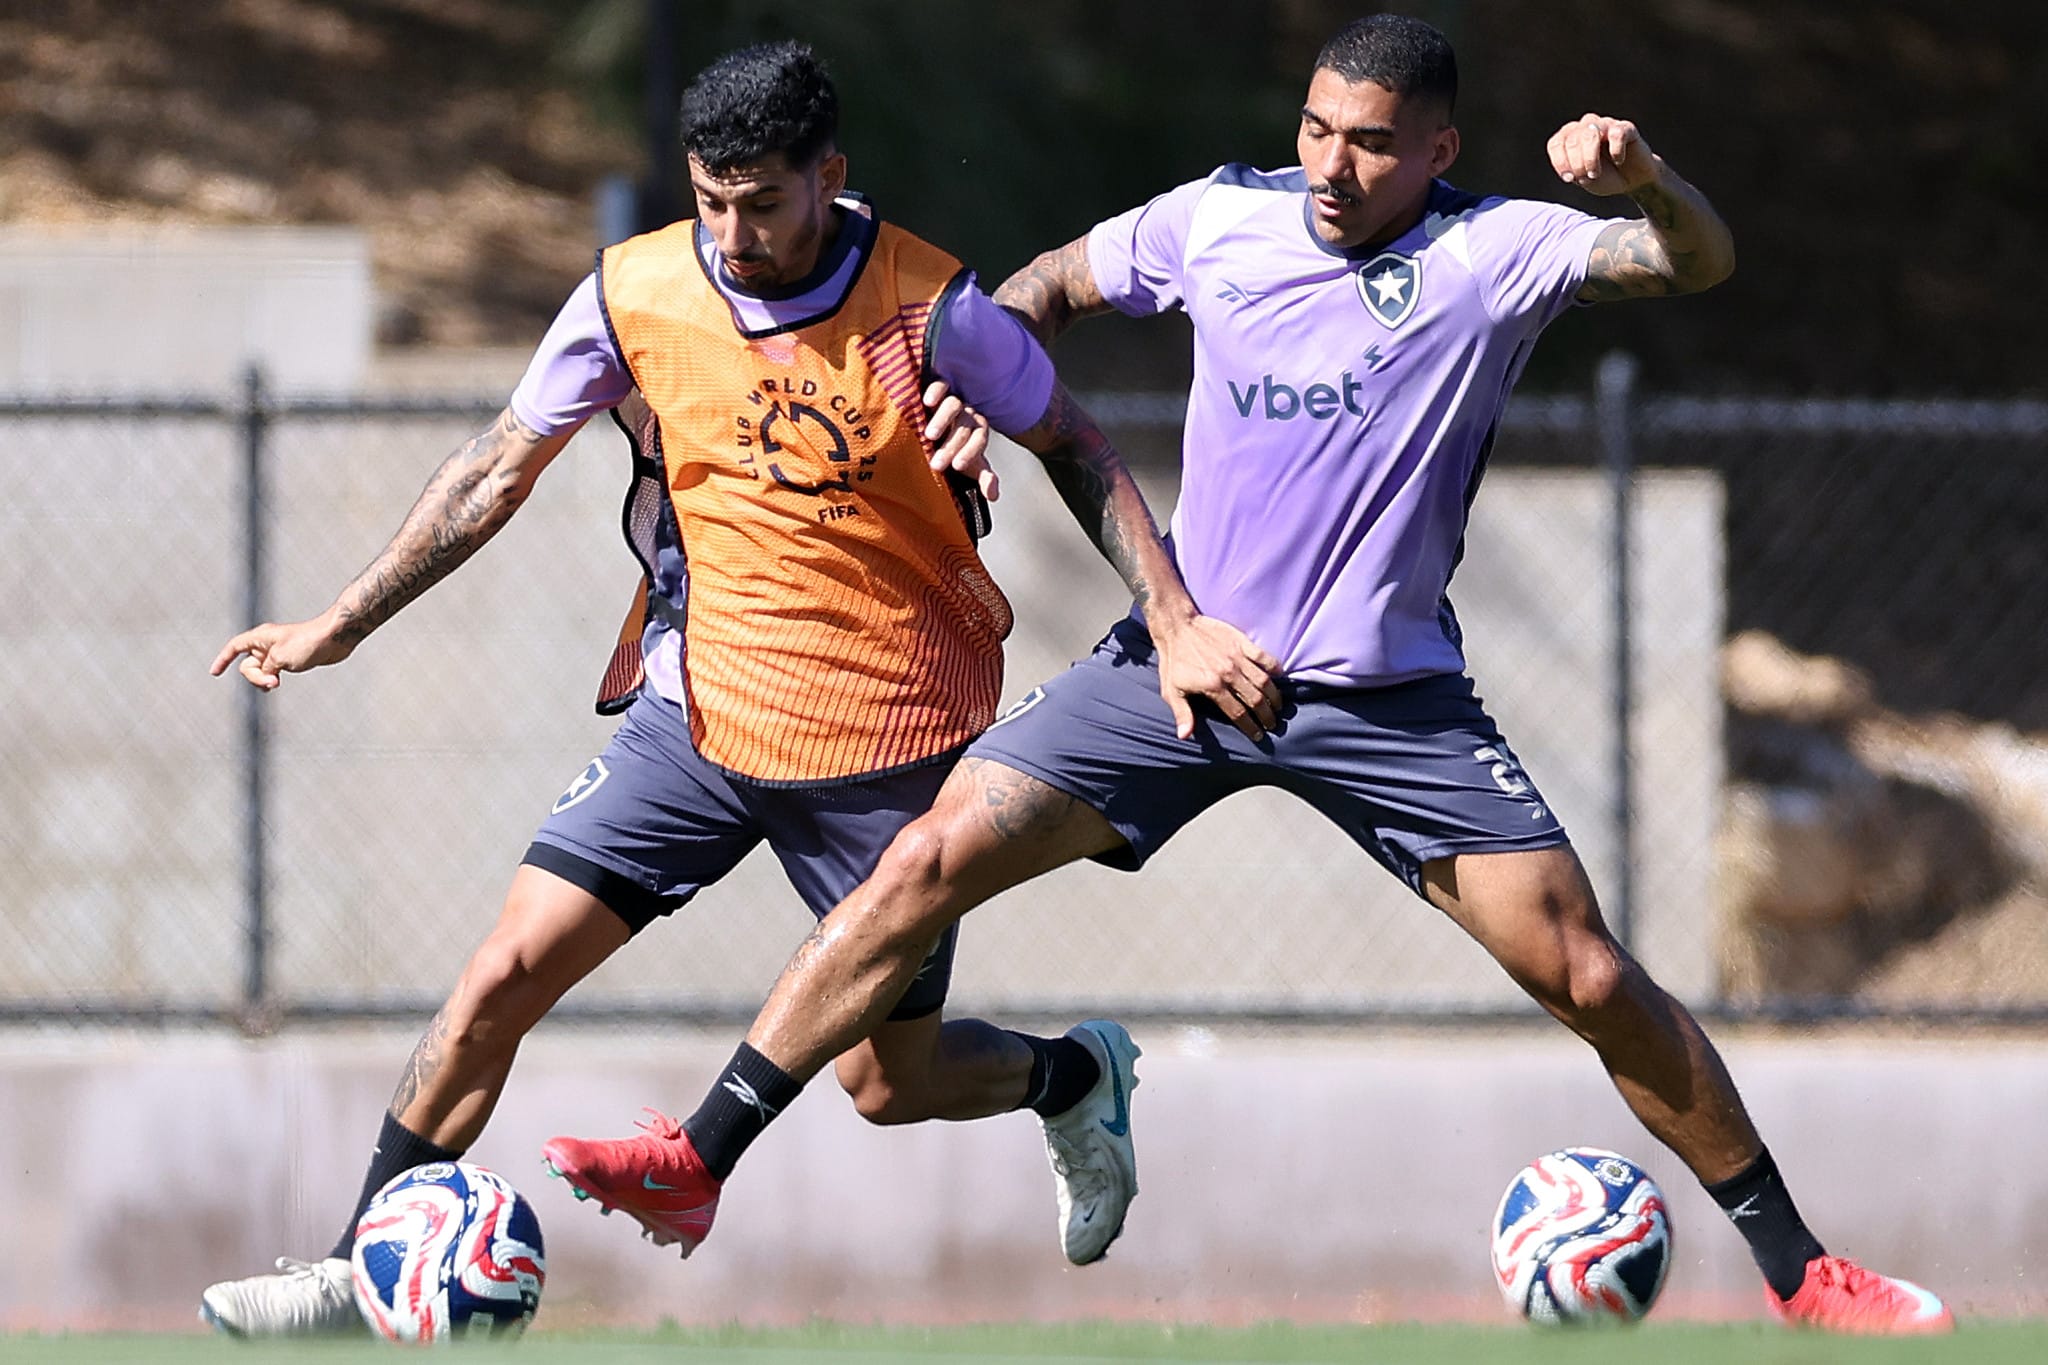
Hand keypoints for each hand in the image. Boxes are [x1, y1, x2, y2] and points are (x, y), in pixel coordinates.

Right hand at [211, 613, 354, 689]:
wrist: (335, 638)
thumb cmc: (307, 643)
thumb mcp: (280, 659)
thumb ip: (266, 670)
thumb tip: (266, 678)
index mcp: (260, 637)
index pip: (234, 647)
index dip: (223, 659)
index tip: (214, 673)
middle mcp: (266, 644)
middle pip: (247, 665)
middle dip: (255, 677)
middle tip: (274, 682)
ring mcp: (278, 653)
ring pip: (261, 672)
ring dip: (264, 680)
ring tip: (277, 683)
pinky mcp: (290, 660)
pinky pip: (272, 673)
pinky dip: (272, 680)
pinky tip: (277, 684)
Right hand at [922, 380, 998, 500]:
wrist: (937, 429)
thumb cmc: (955, 450)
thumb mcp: (970, 465)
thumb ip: (983, 477)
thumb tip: (994, 496)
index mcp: (978, 433)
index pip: (979, 440)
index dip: (970, 452)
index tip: (957, 466)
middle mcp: (968, 415)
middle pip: (964, 427)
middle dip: (951, 447)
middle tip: (936, 465)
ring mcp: (953, 400)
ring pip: (954, 405)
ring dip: (943, 420)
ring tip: (929, 436)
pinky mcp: (938, 388)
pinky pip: (941, 385)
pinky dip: (936, 392)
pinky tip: (926, 403)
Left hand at [1151, 614, 1283, 740]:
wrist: (1177, 627)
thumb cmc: (1173, 661)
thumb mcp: (1171, 690)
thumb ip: (1182, 713)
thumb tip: (1184, 736)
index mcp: (1213, 687)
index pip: (1238, 714)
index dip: (1251, 728)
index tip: (1258, 736)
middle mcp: (1229, 674)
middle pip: (1256, 700)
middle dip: (1267, 716)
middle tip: (1272, 724)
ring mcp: (1238, 657)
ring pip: (1264, 681)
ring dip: (1274, 697)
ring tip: (1278, 707)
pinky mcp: (1242, 642)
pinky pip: (1264, 657)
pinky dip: (1275, 667)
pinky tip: (1280, 677)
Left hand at [1547, 114, 1659, 195]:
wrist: (1633, 181)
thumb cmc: (1606, 177)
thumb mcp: (1584, 179)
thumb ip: (1575, 171)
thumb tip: (1573, 166)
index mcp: (1570, 137)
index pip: (1556, 143)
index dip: (1560, 162)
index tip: (1570, 179)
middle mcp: (1586, 126)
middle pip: (1573, 139)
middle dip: (1577, 164)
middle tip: (1588, 178)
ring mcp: (1606, 124)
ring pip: (1590, 132)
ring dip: (1590, 158)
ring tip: (1596, 174)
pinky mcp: (1626, 127)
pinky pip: (1616, 134)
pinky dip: (1616, 151)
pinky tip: (1619, 161)